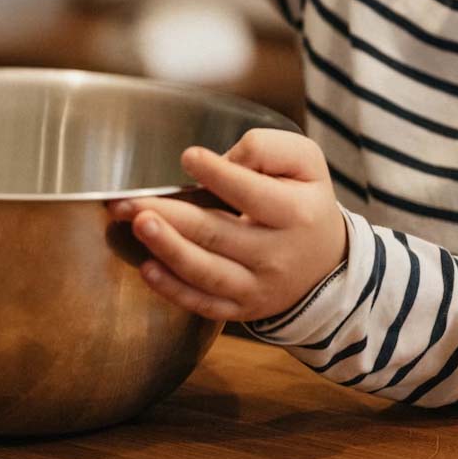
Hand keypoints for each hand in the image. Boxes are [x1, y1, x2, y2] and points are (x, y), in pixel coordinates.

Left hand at [109, 129, 347, 322]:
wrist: (327, 264)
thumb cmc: (305, 201)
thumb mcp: (305, 163)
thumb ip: (267, 149)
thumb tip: (225, 159)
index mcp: (295, 213)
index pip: (251, 194)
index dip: (219, 174)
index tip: (188, 156)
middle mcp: (275, 255)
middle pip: (216, 234)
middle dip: (170, 215)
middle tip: (130, 200)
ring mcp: (256, 287)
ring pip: (206, 272)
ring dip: (167, 249)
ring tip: (138, 225)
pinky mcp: (240, 309)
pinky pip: (204, 305)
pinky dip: (174, 290)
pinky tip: (147, 269)